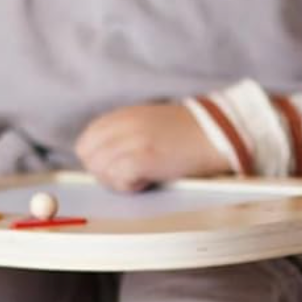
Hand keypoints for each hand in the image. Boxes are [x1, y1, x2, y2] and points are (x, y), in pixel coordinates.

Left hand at [75, 103, 231, 189]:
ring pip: (101, 170)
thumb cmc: (188, 135)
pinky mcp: (143, 158)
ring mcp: (131, 141)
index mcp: (122, 116)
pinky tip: (147, 182)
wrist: (216, 134)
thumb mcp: (149, 123)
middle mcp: (122, 125)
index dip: (98, 161)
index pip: (86, 142)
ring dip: (118, 181)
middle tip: (128, 177)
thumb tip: (105, 159)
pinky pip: (118, 178)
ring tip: (141, 178)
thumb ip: (124, 134)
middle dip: (104, 173)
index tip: (117, 168)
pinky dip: (129, 186)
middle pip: (89, 158)